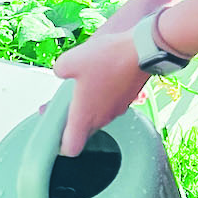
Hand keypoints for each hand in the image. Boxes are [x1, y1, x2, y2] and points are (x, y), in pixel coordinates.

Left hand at [50, 29, 148, 156]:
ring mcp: (117, 110)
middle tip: (62, 102)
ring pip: (97, 115)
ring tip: (81, 83)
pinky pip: (109, 103)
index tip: (54, 132)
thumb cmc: (108, 58)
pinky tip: (100, 75)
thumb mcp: (69, 60)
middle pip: (83, 130)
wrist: (143, 49)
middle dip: (71, 119)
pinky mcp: (127, 99)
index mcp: (85, 116)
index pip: (71, 148)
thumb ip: (59, 70)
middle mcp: (102, 118)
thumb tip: (62, 72)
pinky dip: (102, 94)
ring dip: (88, 104)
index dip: (60, 144)